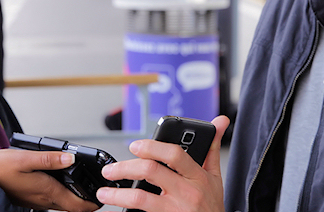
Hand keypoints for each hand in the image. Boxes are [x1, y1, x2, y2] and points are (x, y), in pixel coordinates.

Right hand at [0, 148, 98, 211]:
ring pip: (63, 204)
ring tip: (86, 186)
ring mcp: (38, 201)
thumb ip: (50, 158)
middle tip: (99, 191)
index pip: (77, 205)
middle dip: (87, 201)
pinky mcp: (31, 198)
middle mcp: (44, 199)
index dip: (93, 204)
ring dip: (76, 198)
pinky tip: (63, 183)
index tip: (104, 197)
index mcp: (47, 190)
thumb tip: (71, 158)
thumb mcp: (25, 158)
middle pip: (73, 206)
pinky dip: (64, 195)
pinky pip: (53, 201)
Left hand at [96, 115, 229, 211]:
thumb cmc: (212, 206)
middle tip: (110, 170)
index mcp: (197, 176)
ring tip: (104, 194)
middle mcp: (187, 192)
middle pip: (151, 171)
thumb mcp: (215, 177)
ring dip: (118, 194)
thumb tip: (220, 121)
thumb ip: (211, 148)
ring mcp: (176, 210)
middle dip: (125, 168)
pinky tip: (116, 209)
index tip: (133, 145)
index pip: (174, 154)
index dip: (151, 146)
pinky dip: (126, 211)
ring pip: (140, 198)